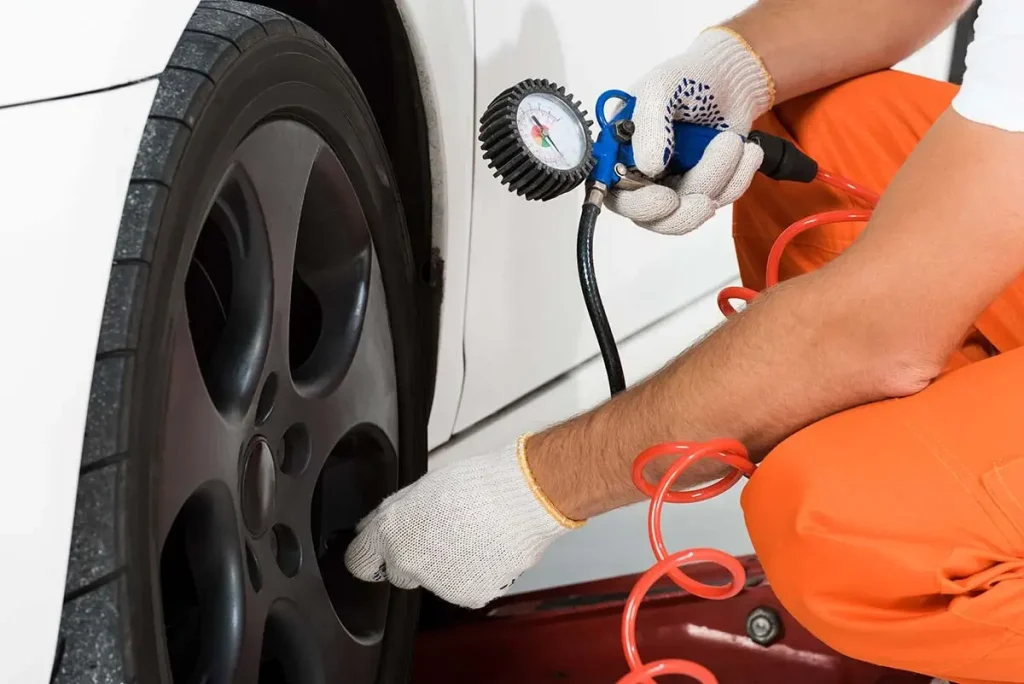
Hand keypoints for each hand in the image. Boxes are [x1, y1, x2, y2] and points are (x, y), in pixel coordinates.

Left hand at [344, 437, 580, 608]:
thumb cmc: (476, 484)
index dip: (372, 554)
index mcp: (391, 531)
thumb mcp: (420, 489)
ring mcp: (437, 583)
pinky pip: (462, 588)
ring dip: (446, 565)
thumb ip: (390, 515)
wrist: (520, 497)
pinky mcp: (467, 595)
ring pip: (434, 581)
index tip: (381, 551)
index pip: (359, 562)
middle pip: (398, 573)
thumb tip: (370, 529)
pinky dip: (473, 574)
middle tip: (440, 533)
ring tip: (471, 536)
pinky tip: (485, 549)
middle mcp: (408, 563)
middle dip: (413, 558)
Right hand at [605, 27, 773, 235]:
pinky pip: (719, 200)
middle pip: (653, 218)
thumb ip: (649, 124)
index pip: (616, 194)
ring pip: (690, 211)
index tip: (666, 199)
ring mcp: (673, 183)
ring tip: (733, 144)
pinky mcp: (703, 186)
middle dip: (683, 213)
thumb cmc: (689, 76)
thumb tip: (647, 167)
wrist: (731, 78)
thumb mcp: (661, 87)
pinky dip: (737, 180)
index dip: (639, 206)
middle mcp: (641, 174)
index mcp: (619, 151)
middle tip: (705, 201)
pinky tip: (747, 154)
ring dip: (718, 182)